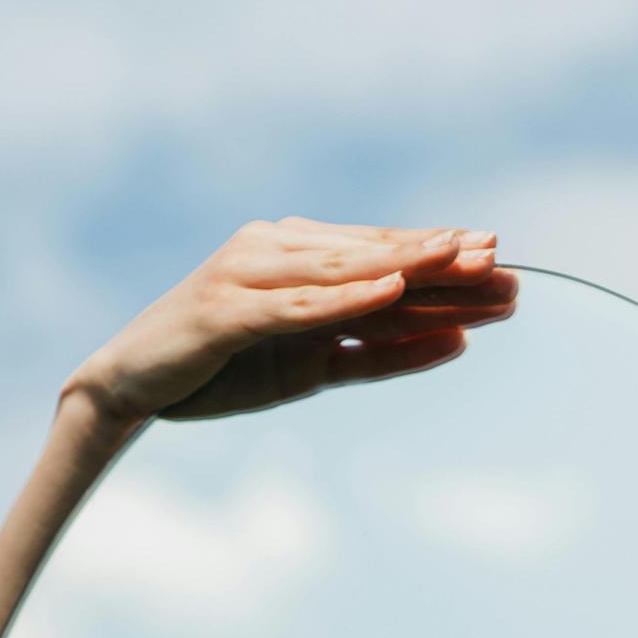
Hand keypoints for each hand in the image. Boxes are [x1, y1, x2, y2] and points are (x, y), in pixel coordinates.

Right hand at [61, 216, 516, 432]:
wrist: (134, 386)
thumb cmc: (224, 372)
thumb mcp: (313, 369)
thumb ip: (379, 352)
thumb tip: (457, 341)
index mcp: (301, 259)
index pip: (384, 257)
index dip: (443, 261)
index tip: (504, 264)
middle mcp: (279, 251)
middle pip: (375, 257)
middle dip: (441, 262)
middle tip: (503, 262)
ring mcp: (251, 273)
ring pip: (344, 269)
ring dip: (407, 266)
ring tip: (462, 261)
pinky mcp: (228, 308)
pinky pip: (299, 304)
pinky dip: (346, 297)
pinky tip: (392, 291)